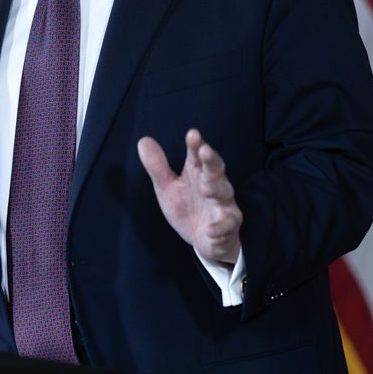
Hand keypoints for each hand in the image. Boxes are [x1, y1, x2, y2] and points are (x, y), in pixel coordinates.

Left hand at [136, 129, 242, 264]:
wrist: (203, 240)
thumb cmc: (187, 208)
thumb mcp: (167, 188)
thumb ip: (157, 167)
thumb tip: (143, 140)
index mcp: (197, 172)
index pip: (197, 155)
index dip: (196, 145)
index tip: (192, 134)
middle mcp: (214, 184)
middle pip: (216, 168)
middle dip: (211, 159)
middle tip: (204, 151)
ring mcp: (224, 204)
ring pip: (224, 192)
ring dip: (215, 189)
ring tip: (204, 188)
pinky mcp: (229, 224)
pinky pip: (227, 224)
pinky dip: (219, 227)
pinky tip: (209, 229)